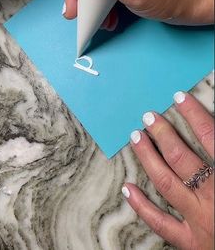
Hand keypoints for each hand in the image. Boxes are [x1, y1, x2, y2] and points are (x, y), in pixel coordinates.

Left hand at [122, 92, 213, 249]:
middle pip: (181, 158)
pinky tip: (127, 188)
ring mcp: (199, 221)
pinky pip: (160, 223)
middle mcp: (213, 199)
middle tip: (148, 117)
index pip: (211, 138)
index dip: (194, 115)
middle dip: (163, 134)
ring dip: (148, 157)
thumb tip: (213, 132)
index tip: (179, 99)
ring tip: (136, 138)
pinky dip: (141, 205)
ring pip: (166, 183)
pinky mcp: (190, 243)